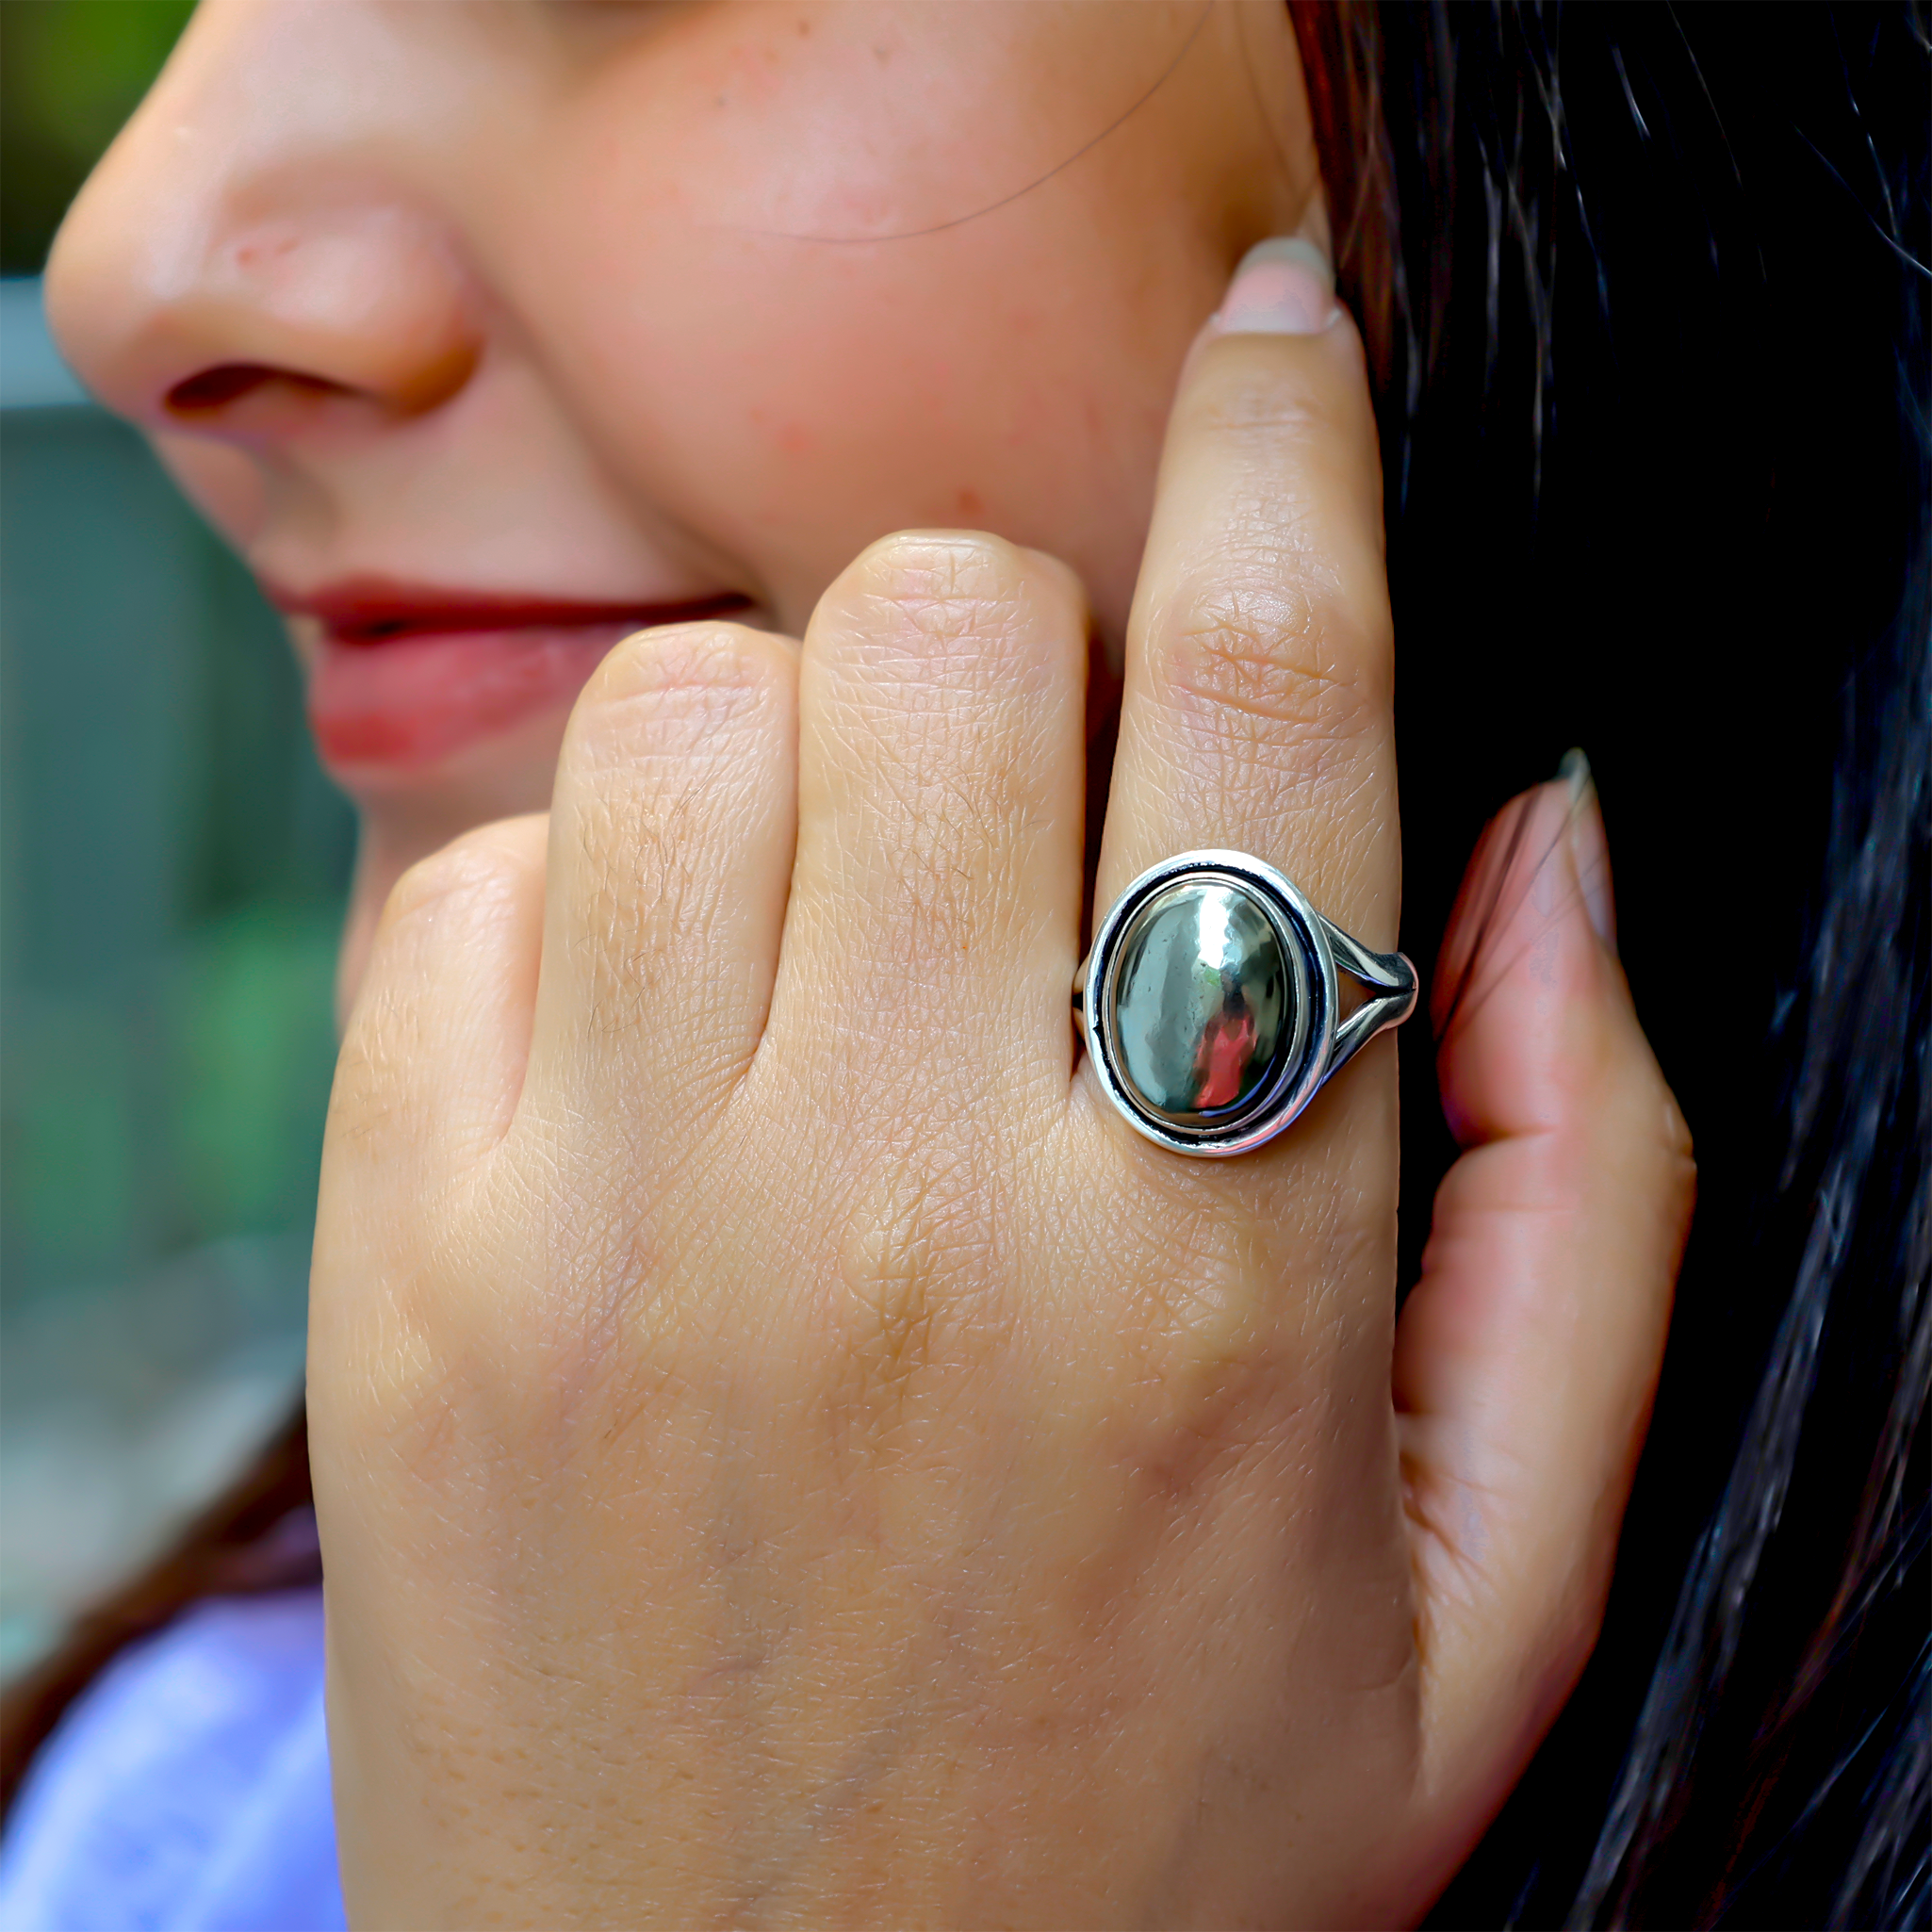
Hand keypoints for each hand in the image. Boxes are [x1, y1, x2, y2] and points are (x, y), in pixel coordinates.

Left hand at [311, 262, 1692, 1928]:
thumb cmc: (1155, 1855)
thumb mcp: (1481, 1585)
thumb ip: (1587, 1185)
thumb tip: (1550, 837)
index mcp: (1204, 1277)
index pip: (1270, 710)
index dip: (1291, 451)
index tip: (1282, 337)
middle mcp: (896, 1206)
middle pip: (939, 624)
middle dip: (1022, 649)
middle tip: (1034, 821)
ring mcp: (609, 1228)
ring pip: (691, 702)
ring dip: (802, 754)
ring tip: (841, 945)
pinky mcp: (405, 1270)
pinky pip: (473, 878)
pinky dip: (587, 895)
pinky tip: (663, 1058)